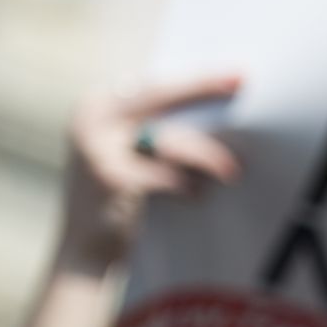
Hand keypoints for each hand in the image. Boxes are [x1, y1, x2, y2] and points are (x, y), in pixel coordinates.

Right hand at [55, 72, 242, 273]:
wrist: (84, 253)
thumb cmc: (120, 202)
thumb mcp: (128, 155)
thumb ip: (155, 129)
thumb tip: (217, 111)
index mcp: (97, 106)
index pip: (154, 85)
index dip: (195, 79)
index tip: (236, 74)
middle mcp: (92, 120)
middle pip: (160, 95)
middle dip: (204, 88)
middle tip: (242, 82)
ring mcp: (97, 148)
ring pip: (169, 138)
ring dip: (206, 154)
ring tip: (231, 170)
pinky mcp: (110, 179)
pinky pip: (166, 175)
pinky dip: (187, 185)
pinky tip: (197, 195)